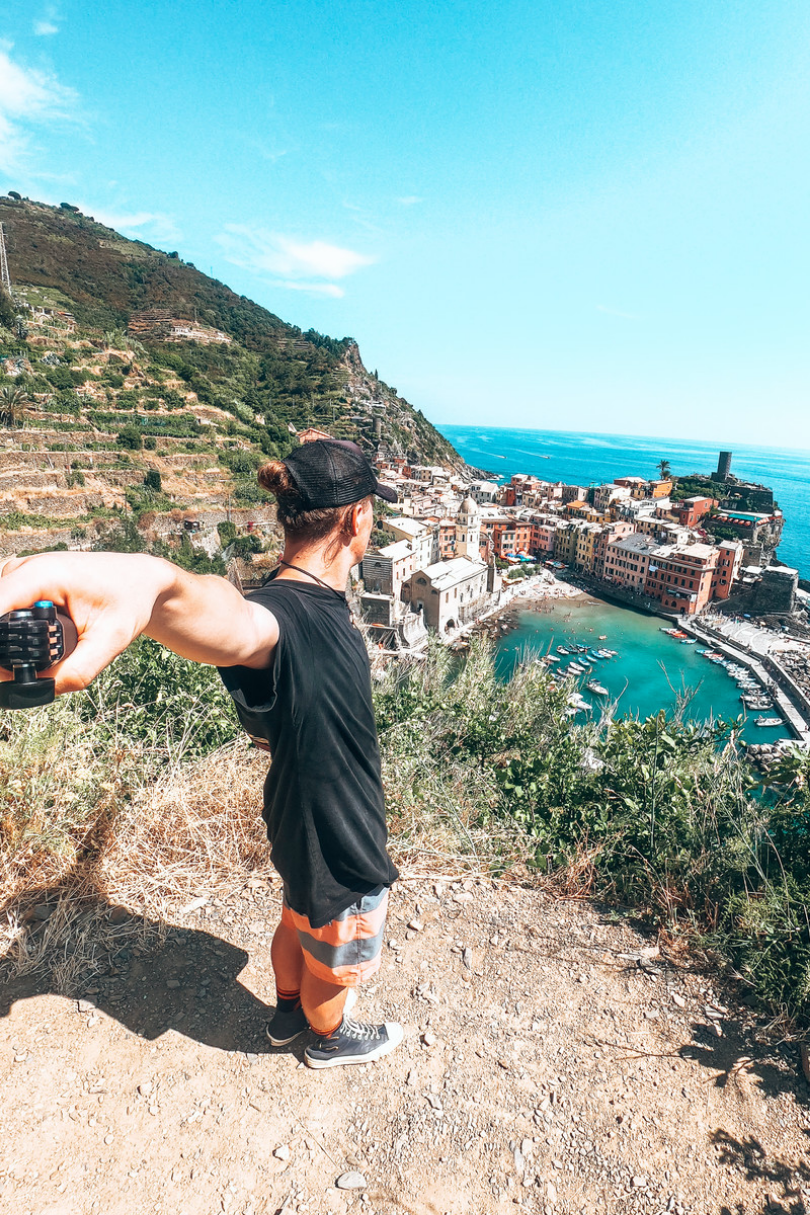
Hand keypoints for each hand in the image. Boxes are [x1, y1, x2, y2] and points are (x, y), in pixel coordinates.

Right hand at [0, 552, 173, 693]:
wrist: (138, 580)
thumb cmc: (129, 602)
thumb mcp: (110, 642)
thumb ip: (76, 671)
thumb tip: (39, 691)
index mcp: (43, 575)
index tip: (4, 672)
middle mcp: (24, 568)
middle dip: (4, 650)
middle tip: (26, 673)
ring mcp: (18, 572)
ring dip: (8, 641)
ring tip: (45, 652)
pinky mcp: (18, 581)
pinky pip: (3, 609)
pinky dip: (12, 630)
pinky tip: (34, 640)